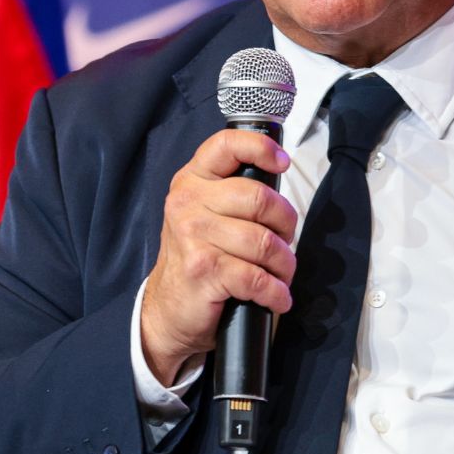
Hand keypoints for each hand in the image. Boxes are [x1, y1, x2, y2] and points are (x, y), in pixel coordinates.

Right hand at [138, 129, 296, 383]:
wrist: (168, 309)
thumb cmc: (197, 258)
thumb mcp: (204, 213)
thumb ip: (232, 191)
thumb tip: (278, 178)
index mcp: (192, 180)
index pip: (226, 145)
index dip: (261, 148)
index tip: (282, 164)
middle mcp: (188, 202)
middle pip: (260, 198)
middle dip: (286, 224)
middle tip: (284, 242)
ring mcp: (193, 235)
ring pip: (264, 242)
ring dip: (284, 264)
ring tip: (281, 274)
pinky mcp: (203, 269)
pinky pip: (257, 278)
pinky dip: (275, 292)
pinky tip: (277, 297)